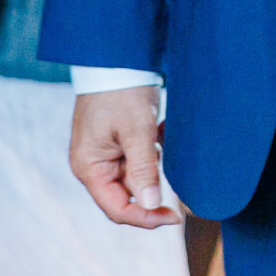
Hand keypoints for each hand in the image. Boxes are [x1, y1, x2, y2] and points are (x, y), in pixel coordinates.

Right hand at [68, 87, 179, 228]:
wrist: (117, 58)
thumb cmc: (121, 92)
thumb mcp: (137, 131)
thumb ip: (144, 169)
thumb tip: (152, 204)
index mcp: (90, 168)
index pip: (117, 209)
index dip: (146, 217)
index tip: (176, 216)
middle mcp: (94, 166)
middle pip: (129, 195)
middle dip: (157, 191)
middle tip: (186, 190)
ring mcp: (106, 155)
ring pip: (139, 176)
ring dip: (158, 166)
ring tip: (167, 143)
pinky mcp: (119, 143)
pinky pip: (141, 159)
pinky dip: (156, 151)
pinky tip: (163, 131)